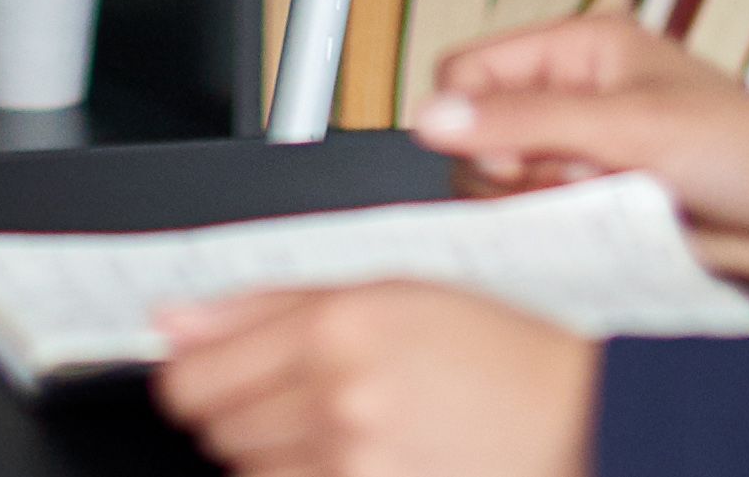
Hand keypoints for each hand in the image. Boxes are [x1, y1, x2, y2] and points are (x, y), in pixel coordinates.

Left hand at [150, 283, 600, 476]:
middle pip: (216, 432)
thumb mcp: (385, 291)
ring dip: (281, 457)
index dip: (195, 380)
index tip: (212, 378)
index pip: (192, 380)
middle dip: (246, 415)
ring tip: (346, 430)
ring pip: (252, 474)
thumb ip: (263, 305)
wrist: (577, 419)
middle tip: (306, 398)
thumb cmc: (490, 353)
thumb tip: (171, 322)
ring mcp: (357, 469)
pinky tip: (358, 461)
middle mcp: (341, 401)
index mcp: (336, 330)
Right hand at [415, 17, 748, 312]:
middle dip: (514, 170)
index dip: (472, 118)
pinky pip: (541, 226)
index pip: (470, 71)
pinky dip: (561, 236)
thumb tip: (432, 118)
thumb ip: (526, 121)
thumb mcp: (631, 126)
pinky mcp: (600, 212)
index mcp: (582, 48)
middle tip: (576, 179)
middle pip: (478, 137)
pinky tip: (608, 233)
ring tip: (606, 205)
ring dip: (544, 206)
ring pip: (505, 189)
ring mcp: (587, 158)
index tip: (511, 157)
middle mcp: (577, 98)